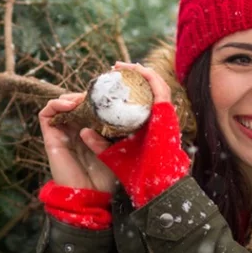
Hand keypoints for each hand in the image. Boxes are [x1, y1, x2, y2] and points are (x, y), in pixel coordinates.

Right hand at [39, 93, 116, 192]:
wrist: (93, 197)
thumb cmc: (108, 178)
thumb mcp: (116, 149)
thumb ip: (109, 134)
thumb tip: (98, 120)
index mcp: (91, 132)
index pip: (88, 107)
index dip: (94, 98)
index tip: (106, 96)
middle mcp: (75, 131)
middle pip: (74, 103)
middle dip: (83, 96)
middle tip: (94, 97)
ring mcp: (62, 134)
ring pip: (60, 105)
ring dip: (69, 98)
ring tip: (81, 101)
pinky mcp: (51, 139)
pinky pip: (46, 115)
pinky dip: (55, 104)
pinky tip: (69, 106)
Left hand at [95, 62, 189, 207]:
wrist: (150, 186)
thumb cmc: (133, 175)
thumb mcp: (112, 154)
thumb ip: (100, 143)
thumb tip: (85, 131)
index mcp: (148, 128)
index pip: (140, 102)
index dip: (128, 88)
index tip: (111, 80)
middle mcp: (159, 120)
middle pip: (149, 90)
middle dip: (134, 76)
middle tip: (117, 68)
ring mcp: (165, 117)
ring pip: (156, 85)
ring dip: (140, 72)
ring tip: (123, 66)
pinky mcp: (166, 115)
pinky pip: (160, 89)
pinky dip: (149, 77)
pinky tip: (136, 69)